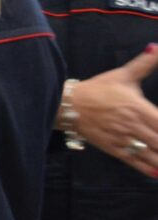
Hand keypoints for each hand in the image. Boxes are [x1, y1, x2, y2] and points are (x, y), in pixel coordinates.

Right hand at [69, 44, 157, 176]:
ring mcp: (123, 138)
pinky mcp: (113, 148)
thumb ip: (144, 64)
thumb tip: (156, 47)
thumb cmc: (98, 89)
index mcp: (139, 107)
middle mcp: (133, 125)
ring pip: (150, 154)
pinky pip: (134, 161)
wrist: (69, 104)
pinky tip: (156, 172)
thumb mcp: (122, 75)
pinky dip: (147, 169)